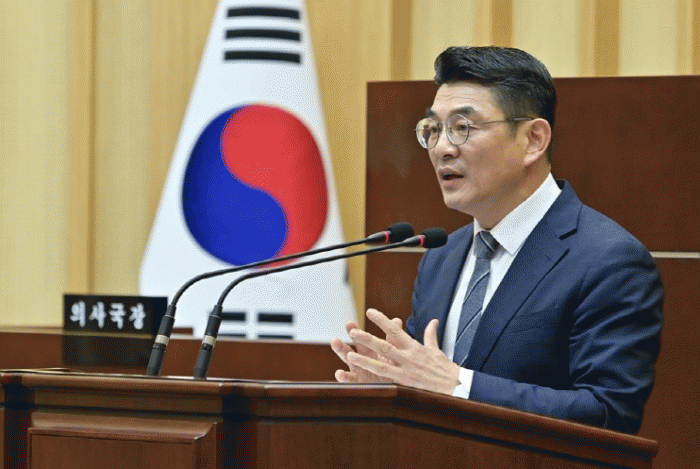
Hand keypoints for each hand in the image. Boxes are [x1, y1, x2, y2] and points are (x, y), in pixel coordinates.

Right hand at [330, 316, 402, 383]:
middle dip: (341, 346)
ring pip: (347, 363)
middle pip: (348, 351)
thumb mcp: (394, 351)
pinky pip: (351, 380)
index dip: (354, 331)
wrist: (397, 384)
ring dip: (341, 355)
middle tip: (334, 340)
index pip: (359, 339)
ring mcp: (358, 372)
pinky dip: (344, 377)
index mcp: (368, 351)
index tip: (348, 323)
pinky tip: (339, 373)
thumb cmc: (393, 366)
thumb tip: (397, 320)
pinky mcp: (360, 383)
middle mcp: (360, 360)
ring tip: (335, 350)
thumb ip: (393, 338)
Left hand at [344, 308, 460, 394]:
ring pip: (382, 364)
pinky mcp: (406, 385)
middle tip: (352, 332)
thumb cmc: (446, 369)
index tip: (369, 312)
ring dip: (365, 361)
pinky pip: (388, 382)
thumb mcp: (437, 349)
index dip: (382, 321)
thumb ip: (431, 335)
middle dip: (367, 339)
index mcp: (414, 347)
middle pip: (384, 346)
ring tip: (350, 356)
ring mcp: (406, 372)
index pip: (395, 331)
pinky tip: (363, 380)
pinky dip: (375, 380)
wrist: (457, 387)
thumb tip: (433, 321)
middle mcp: (408, 357)